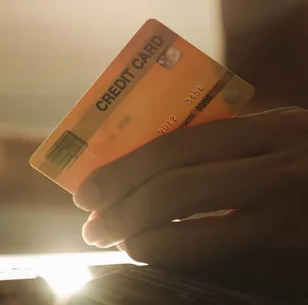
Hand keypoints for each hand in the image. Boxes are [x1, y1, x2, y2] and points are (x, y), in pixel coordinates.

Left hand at [73, 108, 307, 268]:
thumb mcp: (278, 151)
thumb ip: (228, 155)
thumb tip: (149, 175)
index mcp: (266, 124)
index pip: (177, 140)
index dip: (123, 165)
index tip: (87, 187)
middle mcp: (275, 152)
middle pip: (173, 172)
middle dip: (118, 197)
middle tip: (89, 221)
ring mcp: (286, 194)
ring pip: (187, 203)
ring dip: (134, 224)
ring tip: (107, 237)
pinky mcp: (292, 236)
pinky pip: (217, 243)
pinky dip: (170, 247)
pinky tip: (145, 250)